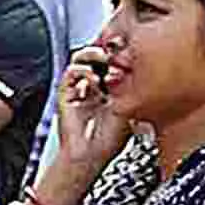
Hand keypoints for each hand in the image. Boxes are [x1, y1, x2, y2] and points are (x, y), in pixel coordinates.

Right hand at [39, 57, 123, 185]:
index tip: (130, 49)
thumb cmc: (110, 139)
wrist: (90, 156)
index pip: (111, 59)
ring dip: (92, 54)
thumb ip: (131, 88)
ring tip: (104, 58)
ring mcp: (78, 88)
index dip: (118, 52)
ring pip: (80, 58)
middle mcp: (91, 85)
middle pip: (95, 54)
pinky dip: (82, 71)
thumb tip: (139, 67)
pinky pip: (70, 72)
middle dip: (106, 48)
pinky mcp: (65, 94)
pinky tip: (93, 80)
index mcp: (108, 87)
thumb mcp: (130, 108)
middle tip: (116, 50)